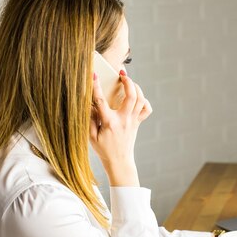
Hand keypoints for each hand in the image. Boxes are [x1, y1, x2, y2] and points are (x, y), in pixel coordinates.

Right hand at [89, 70, 152, 185]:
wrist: (119, 162)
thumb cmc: (104, 150)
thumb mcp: (91, 137)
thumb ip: (90, 120)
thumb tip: (89, 104)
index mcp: (109, 123)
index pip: (101, 101)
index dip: (96, 86)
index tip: (94, 75)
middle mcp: (123, 120)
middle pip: (131, 96)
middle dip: (128, 81)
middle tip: (122, 74)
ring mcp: (132, 121)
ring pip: (141, 100)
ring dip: (137, 88)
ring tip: (129, 81)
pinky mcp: (137, 123)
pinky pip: (146, 110)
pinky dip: (144, 101)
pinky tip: (137, 97)